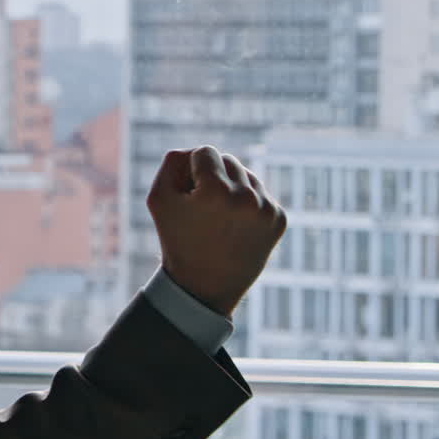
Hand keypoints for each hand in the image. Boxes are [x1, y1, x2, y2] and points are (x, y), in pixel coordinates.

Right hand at [147, 146, 286, 316]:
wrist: (204, 288)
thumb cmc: (177, 240)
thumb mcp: (158, 199)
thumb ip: (172, 162)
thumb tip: (194, 150)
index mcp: (216, 191)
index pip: (205, 151)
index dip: (190, 170)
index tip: (187, 194)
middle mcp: (247, 197)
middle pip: (228, 160)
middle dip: (212, 177)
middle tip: (200, 208)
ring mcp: (267, 209)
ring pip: (247, 175)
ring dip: (231, 188)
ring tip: (217, 217)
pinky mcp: (280, 220)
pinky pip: (261, 194)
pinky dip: (247, 204)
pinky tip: (234, 225)